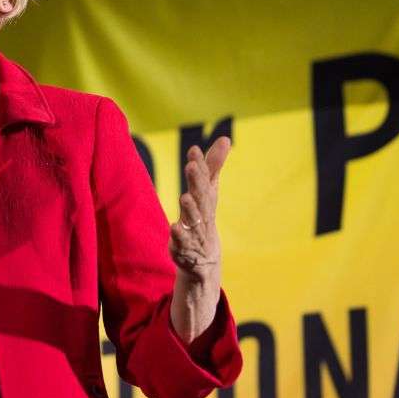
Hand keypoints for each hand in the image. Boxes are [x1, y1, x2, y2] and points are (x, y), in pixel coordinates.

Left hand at [169, 137, 230, 280]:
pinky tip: (173, 227)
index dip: (200, 164)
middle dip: (197, 181)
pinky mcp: (184, 247)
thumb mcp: (209, 191)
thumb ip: (213, 166)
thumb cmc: (203, 217)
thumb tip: (225, 138)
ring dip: (190, 208)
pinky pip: (182, 241)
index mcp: (206, 197)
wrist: (204, 259)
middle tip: (192, 166)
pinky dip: (179, 235)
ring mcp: (194, 230)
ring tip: (185, 197)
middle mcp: (202, 212)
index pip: (204, 179)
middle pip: (200, 196)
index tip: (193, 150)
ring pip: (193, 218)